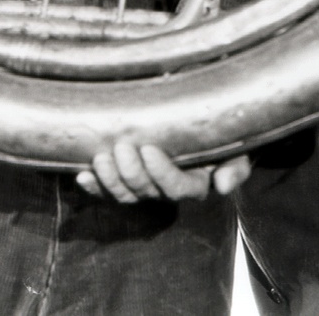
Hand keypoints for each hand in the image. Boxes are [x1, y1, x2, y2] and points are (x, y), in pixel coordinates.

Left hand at [76, 141, 251, 203]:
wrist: (202, 123)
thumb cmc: (220, 134)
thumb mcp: (235, 148)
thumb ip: (235, 167)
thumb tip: (223, 186)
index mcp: (194, 184)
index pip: (177, 187)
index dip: (160, 173)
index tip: (149, 149)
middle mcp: (166, 189)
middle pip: (146, 191)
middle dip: (131, 172)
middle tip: (122, 147)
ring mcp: (144, 186)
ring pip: (125, 194)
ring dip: (110, 180)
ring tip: (100, 159)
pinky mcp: (124, 180)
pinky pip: (108, 191)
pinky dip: (94, 186)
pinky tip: (83, 176)